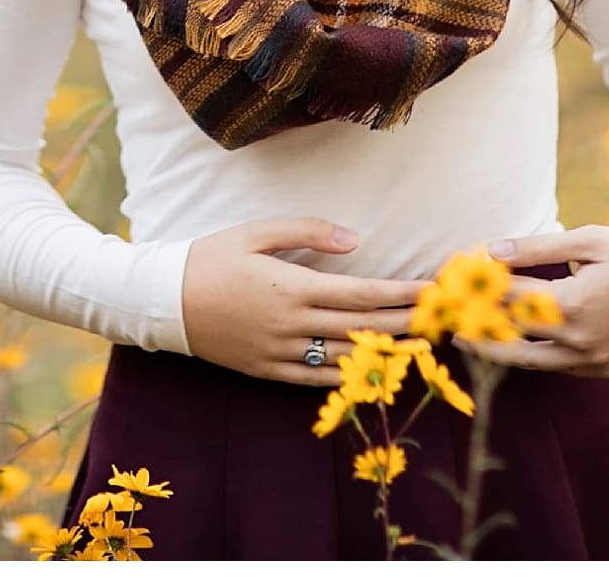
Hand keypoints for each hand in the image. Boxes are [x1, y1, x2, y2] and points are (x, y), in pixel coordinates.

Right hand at [177, 217, 429, 386]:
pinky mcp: (267, 371)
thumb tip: (355, 239)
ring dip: (387, 352)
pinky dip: (349, 375)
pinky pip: (317, 378)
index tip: (435, 290)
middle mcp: (292, 324)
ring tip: (422, 345)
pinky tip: (373, 369)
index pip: (363, 294)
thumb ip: (307, 232)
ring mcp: (280, 352)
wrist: (163, 302)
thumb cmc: (210, 257)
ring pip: (345, 357)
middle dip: (408, 323)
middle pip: (364, 328)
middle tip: (445, 319)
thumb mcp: (255, 232)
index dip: (403, 294)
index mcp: (292, 287)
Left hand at [459, 227, 608, 377]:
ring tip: (465, 336)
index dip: (475, 287)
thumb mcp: (588, 240)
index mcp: (574, 304)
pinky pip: (556, 366)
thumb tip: (489, 251)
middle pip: (511, 337)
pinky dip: (532, 355)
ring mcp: (593, 361)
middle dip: (475, 325)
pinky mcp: (602, 370)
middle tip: (444, 317)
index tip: (449, 278)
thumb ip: (536, 249)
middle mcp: (581, 340)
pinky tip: (510, 342)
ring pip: (530, 361)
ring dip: (496, 349)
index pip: (509, 299)